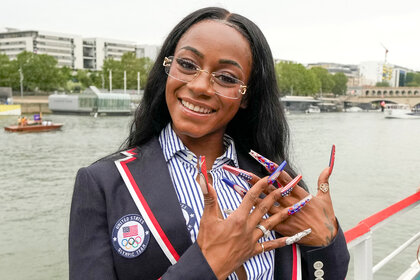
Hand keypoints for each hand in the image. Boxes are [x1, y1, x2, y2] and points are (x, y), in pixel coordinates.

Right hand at [196, 158, 294, 278]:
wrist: (210, 267)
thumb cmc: (207, 245)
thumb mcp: (207, 219)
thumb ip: (209, 198)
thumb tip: (206, 182)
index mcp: (237, 219)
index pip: (251, 197)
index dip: (260, 185)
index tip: (268, 177)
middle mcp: (247, 228)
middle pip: (263, 208)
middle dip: (275, 196)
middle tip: (284, 187)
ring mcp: (252, 240)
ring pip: (270, 225)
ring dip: (281, 215)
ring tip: (292, 208)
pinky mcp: (253, 250)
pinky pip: (269, 245)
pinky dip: (280, 242)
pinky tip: (289, 238)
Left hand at [228, 146, 337, 246]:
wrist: (325, 239)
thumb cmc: (326, 217)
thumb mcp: (326, 198)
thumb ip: (323, 181)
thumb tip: (327, 167)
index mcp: (299, 193)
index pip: (282, 177)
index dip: (271, 167)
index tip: (260, 158)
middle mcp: (289, 202)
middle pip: (267, 188)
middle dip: (252, 178)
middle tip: (238, 171)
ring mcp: (283, 215)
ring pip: (262, 203)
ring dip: (248, 195)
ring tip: (234, 186)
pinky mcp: (280, 226)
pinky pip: (263, 219)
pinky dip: (253, 215)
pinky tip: (242, 211)